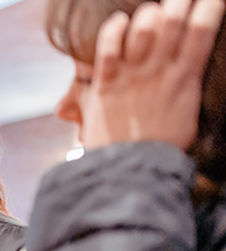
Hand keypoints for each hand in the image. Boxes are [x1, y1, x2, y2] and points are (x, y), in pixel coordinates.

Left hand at [82, 0, 224, 149]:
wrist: (130, 170)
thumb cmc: (158, 144)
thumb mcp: (186, 111)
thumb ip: (186, 84)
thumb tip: (188, 66)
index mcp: (185, 79)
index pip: (202, 32)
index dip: (208, 8)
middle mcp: (159, 73)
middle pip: (174, 22)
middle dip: (179, 2)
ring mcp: (132, 76)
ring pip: (143, 28)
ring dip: (147, 13)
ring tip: (150, 13)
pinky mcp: (105, 83)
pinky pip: (107, 46)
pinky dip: (113, 28)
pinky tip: (118, 22)